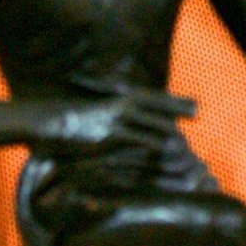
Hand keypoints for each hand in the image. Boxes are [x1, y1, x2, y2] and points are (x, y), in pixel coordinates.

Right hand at [36, 86, 195, 158]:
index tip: (189, 102)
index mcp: (117, 98)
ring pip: (151, 121)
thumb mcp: (95, 112)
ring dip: (170, 128)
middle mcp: (120, 104)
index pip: (151, 96)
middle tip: (197, 110)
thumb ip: (112, 114)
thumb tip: (125, 117)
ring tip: (187, 132)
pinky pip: (138, 139)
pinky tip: (167, 149)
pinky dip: (154, 144)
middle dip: (177, 106)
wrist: (48, 121)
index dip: (171, 99)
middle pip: (157, 103)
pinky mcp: (110, 135)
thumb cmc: (69, 120)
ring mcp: (116, 118)